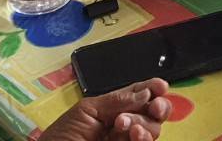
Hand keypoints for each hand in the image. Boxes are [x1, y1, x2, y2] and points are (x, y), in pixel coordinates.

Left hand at [41, 78, 170, 140]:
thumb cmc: (61, 138)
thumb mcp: (86, 111)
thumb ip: (116, 100)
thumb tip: (146, 91)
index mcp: (113, 108)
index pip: (140, 94)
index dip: (153, 87)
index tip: (160, 86)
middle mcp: (123, 125)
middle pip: (153, 112)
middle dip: (158, 106)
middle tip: (153, 105)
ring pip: (152, 129)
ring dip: (145, 123)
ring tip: (126, 124)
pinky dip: (144, 137)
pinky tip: (135, 133)